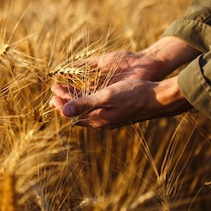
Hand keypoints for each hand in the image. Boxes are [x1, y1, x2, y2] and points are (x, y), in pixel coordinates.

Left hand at [50, 76, 191, 128]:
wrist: (157, 98)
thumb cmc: (133, 95)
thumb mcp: (106, 97)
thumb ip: (84, 104)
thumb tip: (63, 111)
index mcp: (98, 120)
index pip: (72, 115)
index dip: (61, 103)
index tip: (53, 91)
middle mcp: (101, 121)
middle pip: (77, 113)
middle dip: (64, 101)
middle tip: (53, 90)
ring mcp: (108, 116)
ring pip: (85, 108)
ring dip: (74, 98)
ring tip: (64, 89)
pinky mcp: (115, 110)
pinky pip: (95, 106)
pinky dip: (86, 98)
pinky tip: (84, 91)